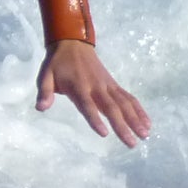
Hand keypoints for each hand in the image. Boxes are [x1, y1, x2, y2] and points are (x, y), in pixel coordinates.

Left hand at [36, 40, 150, 147]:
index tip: (104, 133)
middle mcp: (96, 87)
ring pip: (124, 103)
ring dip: (136, 119)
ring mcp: (108, 86)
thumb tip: (40, 108)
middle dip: (122, 126)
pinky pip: (129, 98)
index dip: (95, 119)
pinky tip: (147, 122)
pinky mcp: (114, 85)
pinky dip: (139, 110)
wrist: (73, 44)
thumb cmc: (57, 64)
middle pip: (111, 108)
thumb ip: (45, 92)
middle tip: (132, 143)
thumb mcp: (45, 76)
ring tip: (145, 135)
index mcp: (78, 87)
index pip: (88, 106)